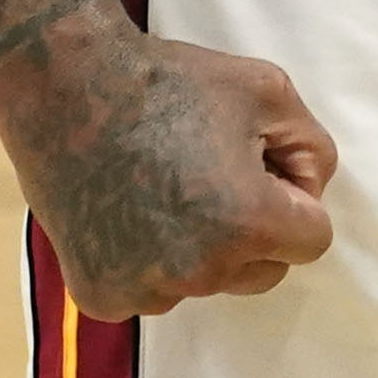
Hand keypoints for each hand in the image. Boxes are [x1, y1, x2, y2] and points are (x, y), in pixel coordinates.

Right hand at [0, 12, 339, 319]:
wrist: (65, 82)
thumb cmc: (170, 80)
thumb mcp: (269, 91)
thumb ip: (312, 150)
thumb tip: (310, 194)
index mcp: (248, 225)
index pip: (312, 240)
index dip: (294, 196)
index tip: (257, 163)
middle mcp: (199, 272)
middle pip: (263, 271)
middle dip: (252, 229)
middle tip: (210, 170)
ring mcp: (144, 291)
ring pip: (206, 281)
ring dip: (200, 247)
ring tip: (161, 182)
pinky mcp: (101, 296)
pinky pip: (151, 289)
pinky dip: (147, 259)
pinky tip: (126, 206)